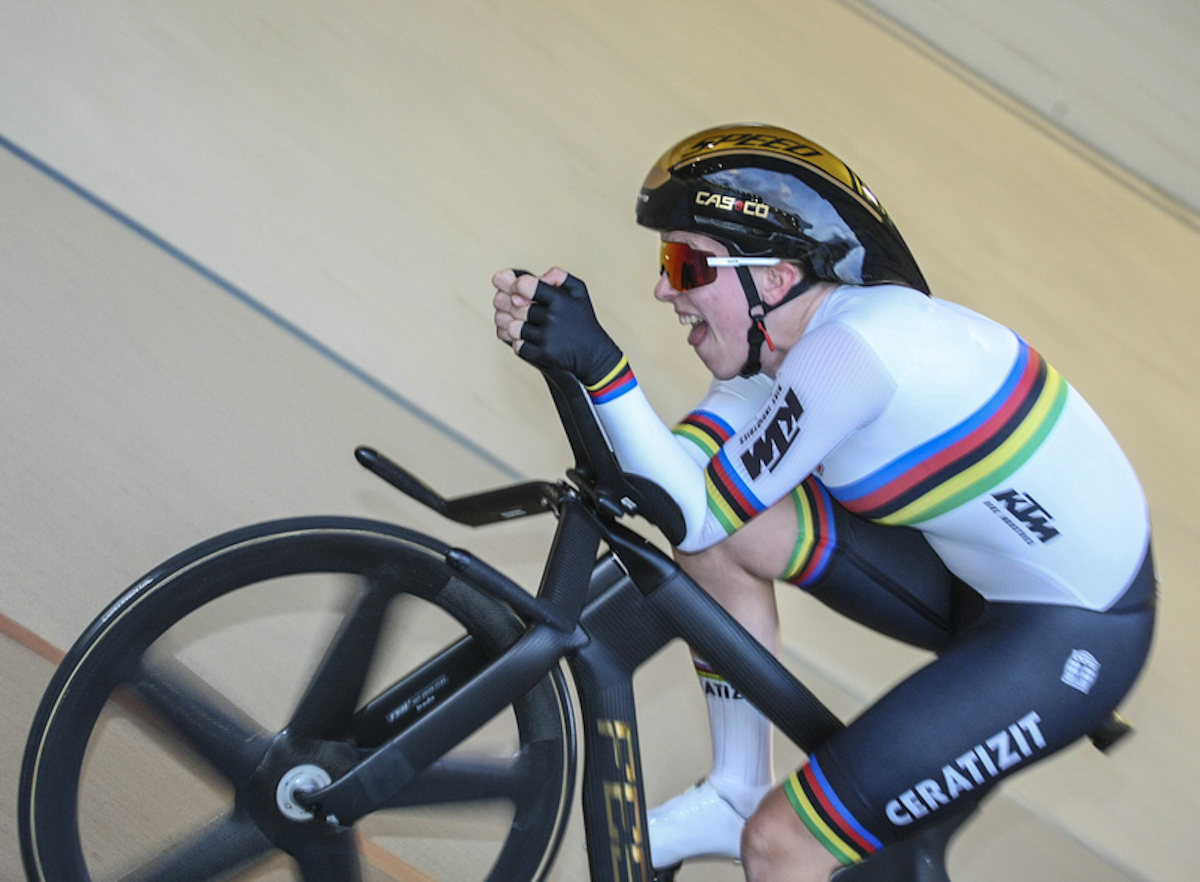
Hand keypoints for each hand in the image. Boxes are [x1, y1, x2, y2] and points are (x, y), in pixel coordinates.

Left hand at [492, 267, 622, 385]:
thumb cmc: (580, 318)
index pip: (526, 286)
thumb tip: (534, 278)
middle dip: (508, 305)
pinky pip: (518, 346)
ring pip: (513, 328)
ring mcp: (548, 338)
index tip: (515, 288)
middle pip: (514, 307)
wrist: (593, 353)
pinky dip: (519, 343)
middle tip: (506, 304)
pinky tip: (526, 338)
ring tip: (517, 322)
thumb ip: (558, 276)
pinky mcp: (545, 355)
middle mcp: (554, 318)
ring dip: (511, 325)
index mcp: (559, 299)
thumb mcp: (578, 291)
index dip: (514, 285)